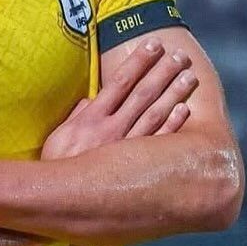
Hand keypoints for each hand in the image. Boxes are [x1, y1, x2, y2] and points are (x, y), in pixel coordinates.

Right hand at [41, 37, 196, 159]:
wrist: (58, 201)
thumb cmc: (57, 167)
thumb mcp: (59, 136)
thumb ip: (76, 116)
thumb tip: (90, 100)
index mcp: (91, 118)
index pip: (120, 82)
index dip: (138, 61)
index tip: (153, 44)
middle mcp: (111, 129)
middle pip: (142, 94)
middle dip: (162, 71)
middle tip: (180, 56)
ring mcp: (126, 149)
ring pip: (155, 115)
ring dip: (173, 94)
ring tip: (189, 77)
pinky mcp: (135, 168)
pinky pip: (158, 143)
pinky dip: (172, 126)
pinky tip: (184, 111)